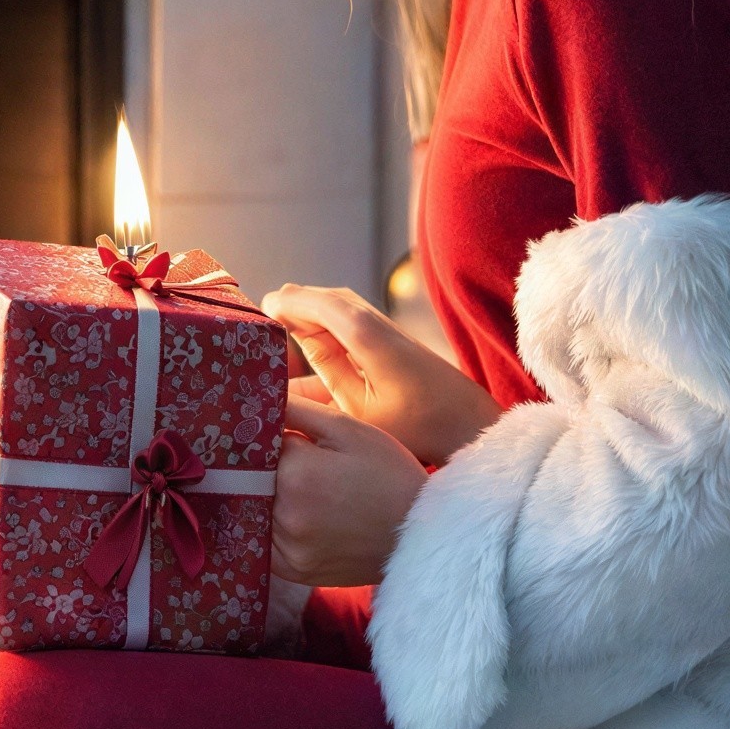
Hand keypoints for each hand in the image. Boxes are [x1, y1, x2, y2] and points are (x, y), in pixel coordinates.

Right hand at [262, 284, 499, 467]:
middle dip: (291, 304)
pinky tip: (307, 338)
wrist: (471, 428)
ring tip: (274, 323)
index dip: (285, 303)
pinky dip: (323, 324)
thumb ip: (323, 380)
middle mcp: (372, 322)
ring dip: (307, 313)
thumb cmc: (418, 428)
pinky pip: (348, 321)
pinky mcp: (389, 343)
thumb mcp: (358, 413)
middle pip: (323, 300)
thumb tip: (285, 365)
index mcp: (362, 333)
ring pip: (335, 308)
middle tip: (257, 316)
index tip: (258, 310)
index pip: (314, 302)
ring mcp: (383, 330)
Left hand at [270, 395, 426, 586]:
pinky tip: (295, 513)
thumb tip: (258, 397)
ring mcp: (287, 547)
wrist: (423, 536)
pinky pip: (263, 540)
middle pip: (250, 478)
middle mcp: (284, 513)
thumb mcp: (348, 429)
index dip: (266, 434)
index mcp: (296, 472)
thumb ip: (298, 411)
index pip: (255, 443)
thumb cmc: (389, 473)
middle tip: (292, 460)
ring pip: (253, 508)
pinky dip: (270, 524)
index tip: (278, 432)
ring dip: (264, 494)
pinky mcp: (293, 570)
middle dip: (261, 465)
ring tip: (301, 486)